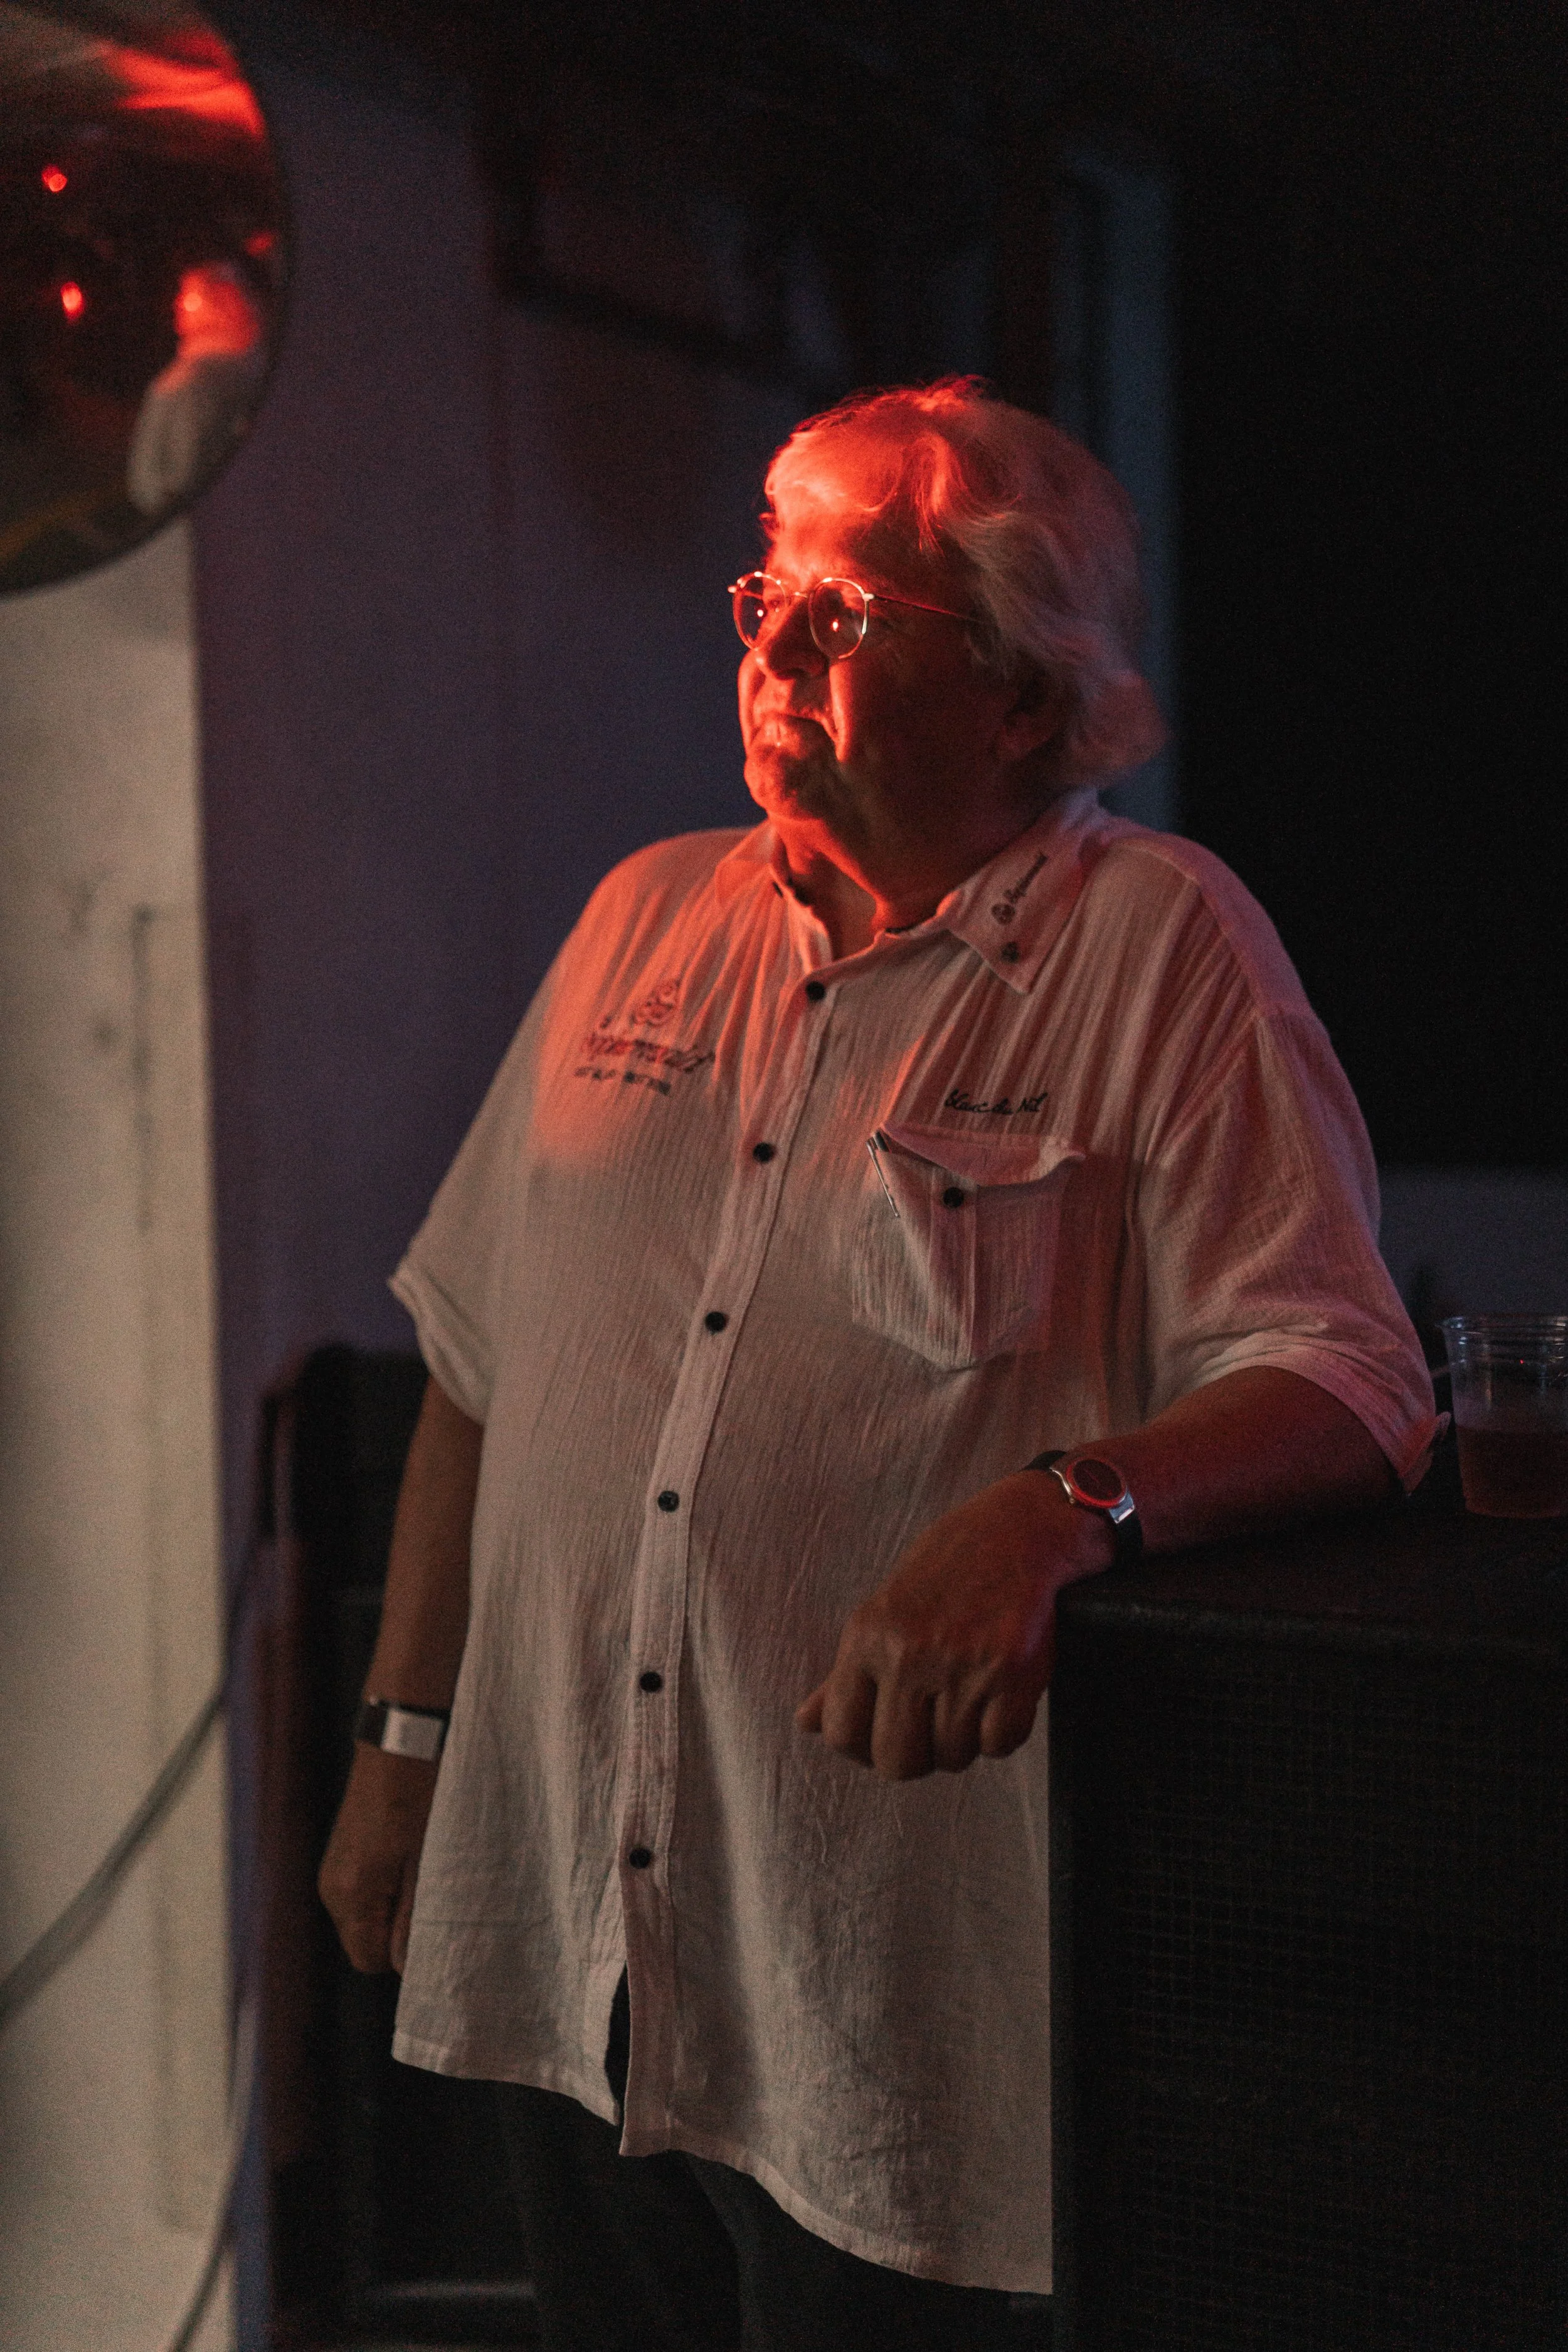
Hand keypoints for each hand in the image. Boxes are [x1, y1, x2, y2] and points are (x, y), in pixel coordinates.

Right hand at [318, 1744, 439, 1972]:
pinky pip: (359, 1893)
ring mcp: (333, 1869)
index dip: (401, 1955)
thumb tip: (405, 1965)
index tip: (433, 1929)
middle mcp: (332, 1886)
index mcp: (351, 1892)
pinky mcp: (341, 1853)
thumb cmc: (421, 1795)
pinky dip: (383, 1889)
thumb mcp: (428, 1858)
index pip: (368, 1959)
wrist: (402, 1739)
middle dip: (395, 1932)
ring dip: (391, 1909)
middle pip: (362, 1941)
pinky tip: (408, 1858)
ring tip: (422, 1871)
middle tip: (432, 1896)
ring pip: (362, 1917)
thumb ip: (415, 1915)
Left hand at [795, 1470, 1109, 1780]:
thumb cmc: (944, 1572)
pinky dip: (1003, 1731)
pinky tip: (1000, 1694)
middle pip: (898, 1763)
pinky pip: (1000, 1745)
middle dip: (918, 1757)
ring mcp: (962, 1666)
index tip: (886, 1735)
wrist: (1016, 1531)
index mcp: (867, 1638)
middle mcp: (909, 1654)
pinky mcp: (1013, 1674)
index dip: (865, 1749)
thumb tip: (806, 1724)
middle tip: (933, 1725)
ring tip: (970, 1694)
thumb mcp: (881, 1612)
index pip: (843, 1735)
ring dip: (964, 1739)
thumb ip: (843, 1675)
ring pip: (953, 1757)